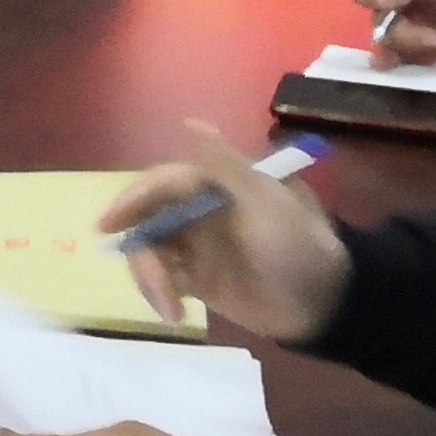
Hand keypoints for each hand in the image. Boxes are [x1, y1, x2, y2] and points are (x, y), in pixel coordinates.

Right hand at [99, 123, 351, 343]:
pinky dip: (160, 295)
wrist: (326, 303)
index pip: (161, 185)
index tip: (109, 225)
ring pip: (152, 253)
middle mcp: (199, 213)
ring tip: (170, 308)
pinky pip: (165, 281)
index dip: (131, 200)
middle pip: (148, 221)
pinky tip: (174, 315)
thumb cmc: (297, 245)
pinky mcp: (200, 282)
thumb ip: (223, 164)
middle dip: (139, 249)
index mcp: (213, 186)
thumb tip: (190, 121)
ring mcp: (198, 248)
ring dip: (150, 278)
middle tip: (148, 281)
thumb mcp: (263, 201)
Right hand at [346, 0, 435, 63]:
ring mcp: (410, 24)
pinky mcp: (421, 48)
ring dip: (403, 45)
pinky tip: (426, 58)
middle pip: (370, 13)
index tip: (383, 4)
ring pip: (383, 38)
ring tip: (433, 45)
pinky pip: (398, 57)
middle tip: (424, 32)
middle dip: (391, 26)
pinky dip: (404, 61)